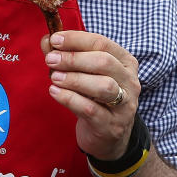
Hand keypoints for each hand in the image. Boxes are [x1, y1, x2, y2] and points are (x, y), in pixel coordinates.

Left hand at [42, 31, 139, 160]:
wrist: (109, 137)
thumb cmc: (96, 99)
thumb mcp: (85, 74)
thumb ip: (67, 55)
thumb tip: (47, 41)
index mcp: (125, 62)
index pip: (102, 43)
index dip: (77, 39)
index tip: (55, 39)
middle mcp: (130, 82)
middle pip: (104, 62)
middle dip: (74, 59)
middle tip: (50, 59)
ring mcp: (124, 105)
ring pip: (103, 86)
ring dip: (75, 79)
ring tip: (54, 77)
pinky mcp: (111, 126)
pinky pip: (90, 110)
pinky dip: (70, 98)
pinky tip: (55, 92)